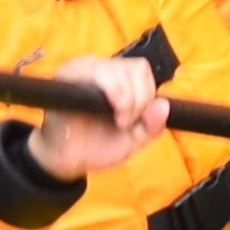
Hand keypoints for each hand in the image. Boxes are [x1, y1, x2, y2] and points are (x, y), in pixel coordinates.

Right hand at [32, 51, 168, 179]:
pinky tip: (101, 112)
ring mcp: (81, 69)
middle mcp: (100, 68)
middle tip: (125, 123)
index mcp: (118, 78)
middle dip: (138, 99)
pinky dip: (107, 91)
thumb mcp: (133, 139)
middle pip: (133, 67)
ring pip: (114, 68)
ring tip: (117, 120)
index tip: (137, 120)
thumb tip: (164, 105)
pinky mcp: (65, 76)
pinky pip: (90, 71)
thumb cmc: (98, 146)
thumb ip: (151, 126)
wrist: (68, 162)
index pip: (141, 69)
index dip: (146, 94)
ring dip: (124, 97)